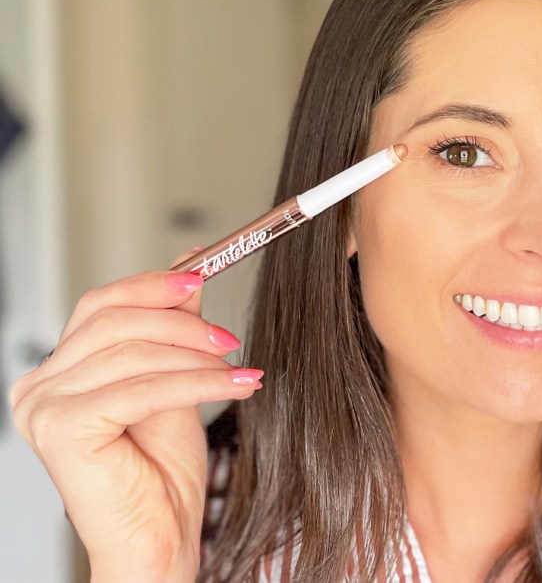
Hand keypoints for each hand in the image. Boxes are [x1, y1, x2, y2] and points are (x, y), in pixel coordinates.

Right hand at [7, 252, 263, 581]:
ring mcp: (44, 408)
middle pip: (114, 321)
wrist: (160, 539)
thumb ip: (175, 326)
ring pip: (134, 353)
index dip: (154, 286)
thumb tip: (190, 267)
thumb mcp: (175, 379)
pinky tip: (236, 384)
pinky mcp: (63, 429)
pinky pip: (144, 388)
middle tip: (228, 338)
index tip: (203, 273)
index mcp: (59, 372)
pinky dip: (198, 383)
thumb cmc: (161, 473)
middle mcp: (39, 387)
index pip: (101, 305)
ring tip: (237, 369)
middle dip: (182, 323)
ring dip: (198, 358)